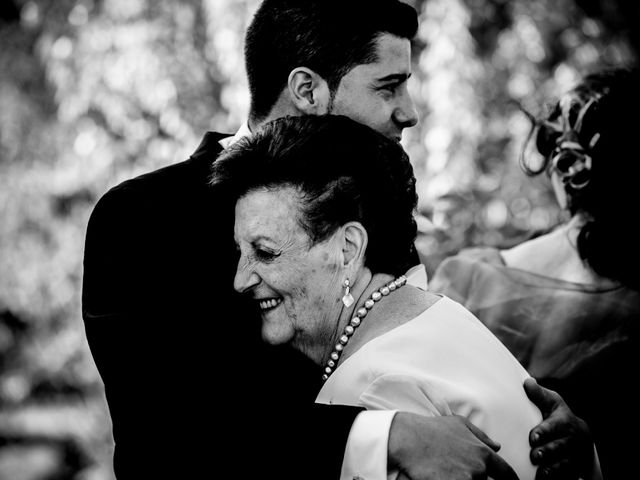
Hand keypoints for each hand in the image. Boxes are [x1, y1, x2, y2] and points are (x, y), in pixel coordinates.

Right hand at [388, 412, 518, 479]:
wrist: (409, 438)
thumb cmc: (432, 429)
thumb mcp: (458, 423)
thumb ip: (481, 435)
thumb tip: (498, 446)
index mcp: (484, 453)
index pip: (507, 474)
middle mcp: (478, 469)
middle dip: (473, 477)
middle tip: (455, 467)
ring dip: (461, 479)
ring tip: (445, 470)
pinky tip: (441, 476)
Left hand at [524, 378, 596, 479]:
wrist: (581, 437)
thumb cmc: (559, 416)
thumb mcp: (552, 403)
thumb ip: (539, 395)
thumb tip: (527, 383)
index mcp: (565, 421)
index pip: (555, 426)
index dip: (544, 432)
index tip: (533, 437)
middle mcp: (571, 439)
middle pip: (559, 447)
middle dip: (547, 451)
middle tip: (534, 455)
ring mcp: (574, 455)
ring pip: (563, 463)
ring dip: (552, 467)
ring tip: (540, 471)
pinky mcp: (573, 468)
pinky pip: (566, 474)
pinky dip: (557, 477)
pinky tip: (545, 479)